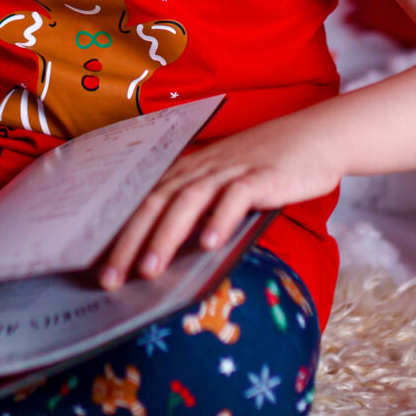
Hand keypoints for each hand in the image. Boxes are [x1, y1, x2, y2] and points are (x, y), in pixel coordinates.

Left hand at [97, 113, 343, 289]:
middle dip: (130, 243)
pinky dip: (220, 219)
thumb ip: (201, 210)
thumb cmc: (268, 167)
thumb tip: (171, 253)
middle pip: (156, 203)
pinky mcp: (262, 175)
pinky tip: (210, 243)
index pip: (144, 203)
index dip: (119, 235)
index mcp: (189, 171)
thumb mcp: (226, 184)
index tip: (100, 268)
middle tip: (111, 279)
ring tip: (150, 269)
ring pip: (188, 201)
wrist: (316, 137)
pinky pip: (236, 197)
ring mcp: (231, 170)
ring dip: (165, 236)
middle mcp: (202, 168)